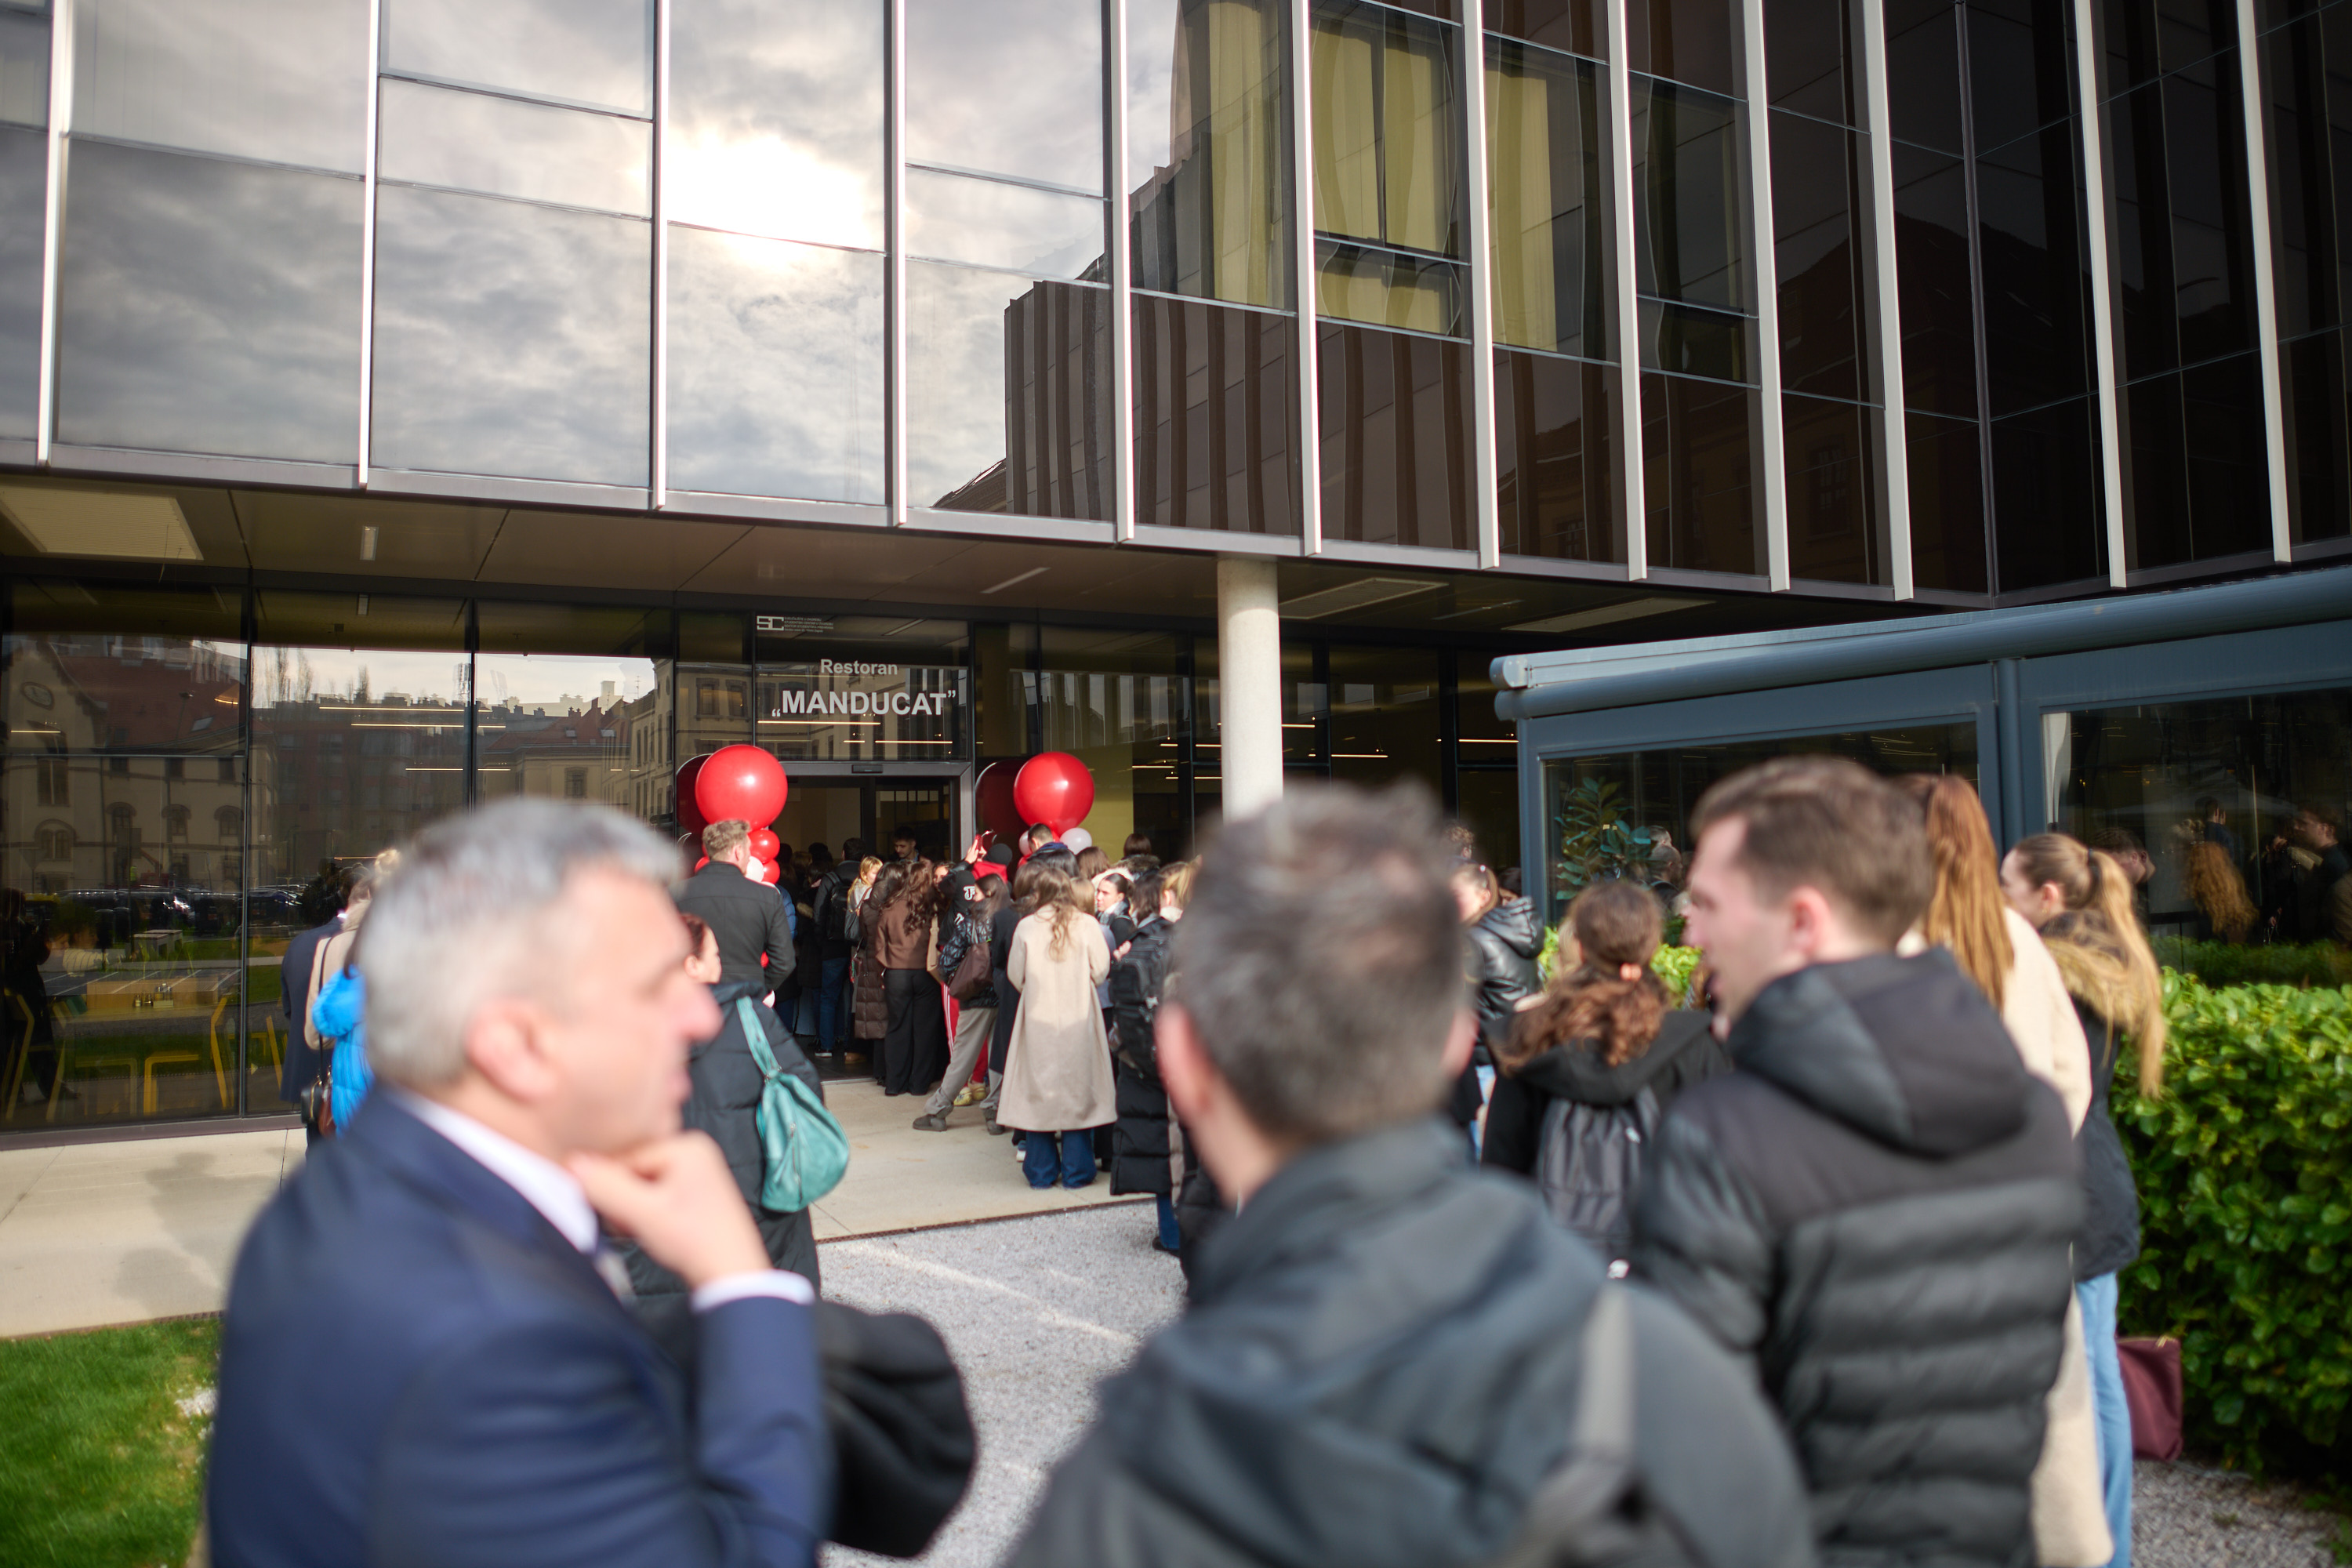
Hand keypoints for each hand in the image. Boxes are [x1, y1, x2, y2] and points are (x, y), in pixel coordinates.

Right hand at [570, 1133, 768, 1289]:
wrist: (731, 1275)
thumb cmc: (696, 1241)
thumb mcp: (643, 1214)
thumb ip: (607, 1188)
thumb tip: (572, 1164)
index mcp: (687, 1145)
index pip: (625, 1157)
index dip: (608, 1187)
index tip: (607, 1213)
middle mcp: (693, 1152)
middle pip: (632, 1171)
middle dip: (621, 1201)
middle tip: (626, 1225)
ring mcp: (695, 1174)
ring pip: (640, 1187)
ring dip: (630, 1211)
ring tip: (640, 1231)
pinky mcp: (693, 1196)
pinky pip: (654, 1198)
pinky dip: (644, 1215)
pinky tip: (648, 1233)